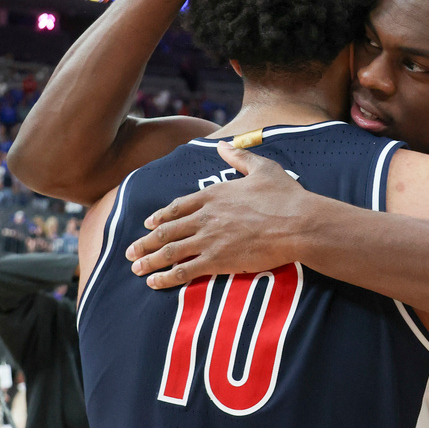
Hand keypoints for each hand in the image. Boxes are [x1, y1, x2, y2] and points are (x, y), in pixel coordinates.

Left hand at [126, 142, 315, 288]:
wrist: (298, 223)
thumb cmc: (286, 196)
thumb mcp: (262, 168)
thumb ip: (239, 157)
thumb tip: (222, 145)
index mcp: (214, 194)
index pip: (178, 206)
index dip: (160, 216)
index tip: (148, 223)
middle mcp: (205, 216)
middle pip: (167, 230)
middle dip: (145, 242)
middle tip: (130, 251)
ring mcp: (209, 239)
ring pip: (169, 251)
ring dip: (149, 260)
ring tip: (135, 267)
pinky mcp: (217, 260)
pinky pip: (184, 270)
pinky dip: (166, 277)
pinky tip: (153, 282)